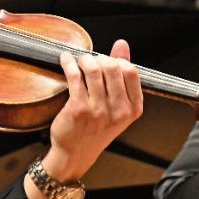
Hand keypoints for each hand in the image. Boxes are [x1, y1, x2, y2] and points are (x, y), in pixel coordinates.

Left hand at [43, 39, 142, 180]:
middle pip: (112, 67)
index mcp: (132, 109)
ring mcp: (98, 110)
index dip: (118, 60)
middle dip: (100, 58)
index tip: (107, 60)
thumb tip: (122, 44)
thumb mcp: (116, 106)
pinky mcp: (78, 109)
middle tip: (90, 60)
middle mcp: (118, 111)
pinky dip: (69, 63)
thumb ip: (121, 75)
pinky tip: (66, 60)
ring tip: (79, 60)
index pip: (131, 71)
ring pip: (93, 69)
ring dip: (84, 59)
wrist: (75, 153)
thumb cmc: (96, 129)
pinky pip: (74, 76)